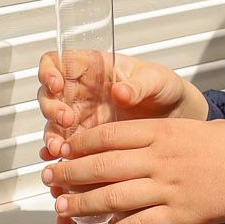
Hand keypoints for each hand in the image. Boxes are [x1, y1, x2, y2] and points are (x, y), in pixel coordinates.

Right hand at [36, 49, 206, 160]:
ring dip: (51, 135)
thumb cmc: (163, 88)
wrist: (175, 117)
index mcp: (92, 67)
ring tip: (59, 147)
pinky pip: (63, 146)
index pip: (57, 62)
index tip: (56, 83)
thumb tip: (120, 91)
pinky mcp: (84, 139)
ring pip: (52, 123)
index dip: (49, 70)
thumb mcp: (156, 80)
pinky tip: (58, 162)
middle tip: (65, 119)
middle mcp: (80, 91)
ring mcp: (79, 116)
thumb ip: (138, 85)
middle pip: (49, 95)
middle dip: (51, 108)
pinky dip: (58, 154)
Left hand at [42, 118, 224, 223]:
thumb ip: (168, 136)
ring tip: (62, 207)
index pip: (110, 135)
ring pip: (112, 196)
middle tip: (50, 178)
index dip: (81, 143)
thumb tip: (145, 147)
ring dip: (82, 203)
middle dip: (71, 172)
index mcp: (164, 131)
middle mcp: (159, 158)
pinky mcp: (180, 215)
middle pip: (102, 165)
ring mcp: (167, 188)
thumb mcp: (198, 126)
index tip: (64, 148)